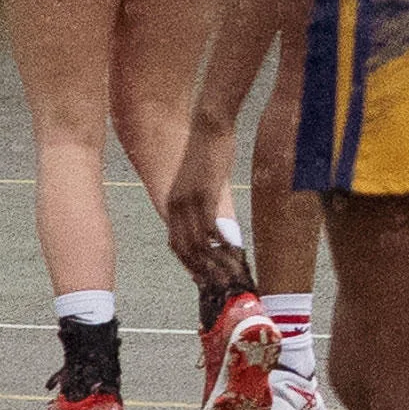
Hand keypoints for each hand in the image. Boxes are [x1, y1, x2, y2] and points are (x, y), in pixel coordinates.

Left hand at [162, 129, 246, 285]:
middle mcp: (176, 206)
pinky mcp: (204, 194)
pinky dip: (222, 242)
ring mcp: (189, 201)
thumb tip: (218, 225)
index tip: (201, 279)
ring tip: (229, 273)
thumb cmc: (210, 150)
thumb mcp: (204, 182)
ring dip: (214, 261)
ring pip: (198, 242)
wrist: (208, 125)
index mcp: (174, 204)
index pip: (176, 243)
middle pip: (184, 249)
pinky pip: (211, 226)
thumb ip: (206, 204)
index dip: (188, 264)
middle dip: (200, 270)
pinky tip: (234, 250)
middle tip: (217, 284)